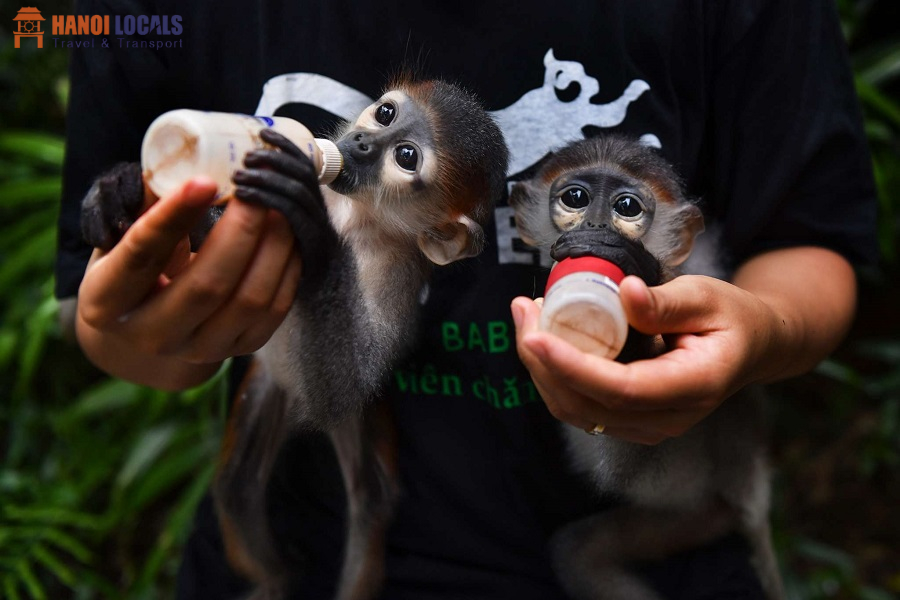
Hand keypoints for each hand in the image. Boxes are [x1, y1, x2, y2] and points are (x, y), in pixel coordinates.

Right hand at [77, 177, 301, 388]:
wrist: (146, 323)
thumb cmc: (131, 264)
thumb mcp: (119, 236)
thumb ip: (141, 205)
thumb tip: (176, 163)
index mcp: (104, 301)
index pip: (141, 256)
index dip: (173, 216)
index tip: (205, 180)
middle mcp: (150, 335)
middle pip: (205, 286)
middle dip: (239, 231)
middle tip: (256, 191)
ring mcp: (198, 348)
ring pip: (248, 299)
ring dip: (272, 247)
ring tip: (278, 208)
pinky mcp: (237, 349)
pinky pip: (274, 310)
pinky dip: (287, 268)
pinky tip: (288, 237)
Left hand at [512, 274, 785, 444]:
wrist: (748, 348)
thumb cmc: (730, 319)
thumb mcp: (708, 297)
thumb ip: (667, 302)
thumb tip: (625, 293)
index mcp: (693, 387)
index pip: (621, 390)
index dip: (572, 367)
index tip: (535, 336)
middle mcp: (666, 418)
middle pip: (586, 404)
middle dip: (541, 361)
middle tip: (523, 311)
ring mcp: (646, 425)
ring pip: (575, 409)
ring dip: (540, 367)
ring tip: (528, 316)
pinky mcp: (628, 420)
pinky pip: (579, 405)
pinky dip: (553, 373)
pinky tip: (544, 335)